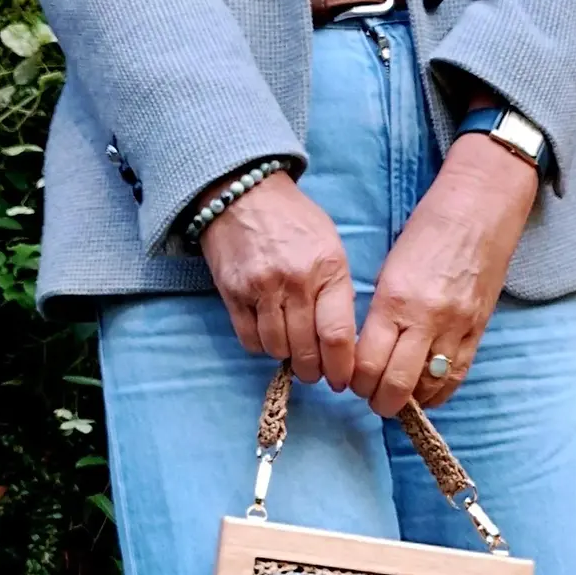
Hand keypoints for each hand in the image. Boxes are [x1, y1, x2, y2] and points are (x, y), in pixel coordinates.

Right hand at [199, 170, 355, 390]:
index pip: (337, 336)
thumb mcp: (331, 247)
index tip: (341, 380)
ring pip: (277, 349)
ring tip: (292, 350)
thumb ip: (337, 291)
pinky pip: (249, 340)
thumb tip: (342, 342)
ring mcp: (261, 288)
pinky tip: (268, 336)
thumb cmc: (294, 223)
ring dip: (286, 358)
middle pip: (307, 350)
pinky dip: (261, 346)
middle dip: (314, 371)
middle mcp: (295, 281)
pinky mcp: (233, 293)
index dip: (341, 368)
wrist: (243, 194)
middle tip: (316, 373)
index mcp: (328, 269)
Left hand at [351, 136, 538, 414]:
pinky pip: (457, 378)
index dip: (356, 382)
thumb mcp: (390, 269)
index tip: (352, 382)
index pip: (368, 363)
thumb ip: (380, 313)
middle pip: (396, 384)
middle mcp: (426, 319)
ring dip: (409, 401)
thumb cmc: (428, 231)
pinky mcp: (478, 331)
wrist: (480, 209)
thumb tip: (369, 353)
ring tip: (398, 397)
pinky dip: (438, 394)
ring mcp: (456, 328)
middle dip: (378, 400)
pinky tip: (425, 395)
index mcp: (395, 299)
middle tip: (371, 398)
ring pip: (428, 388)